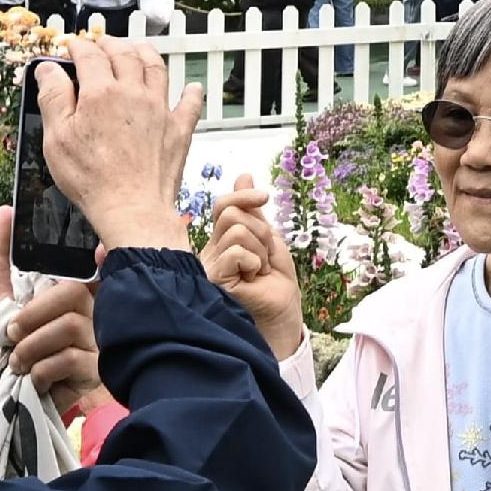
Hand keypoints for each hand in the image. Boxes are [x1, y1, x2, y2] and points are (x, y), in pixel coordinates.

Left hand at [0, 217, 108, 419]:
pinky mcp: (95, 371)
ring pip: (69, 326)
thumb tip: (5, 210)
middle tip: (13, 334)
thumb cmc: (2, 349)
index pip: (96, 266)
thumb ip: (3, 256)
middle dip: (33, 314)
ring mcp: (98, 342)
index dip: (103, 257)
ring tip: (18, 360)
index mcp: (75, 292)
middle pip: (73, 293)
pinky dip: (40, 369)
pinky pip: (70, 359)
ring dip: (31, 346)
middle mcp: (93, 313)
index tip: (101, 251)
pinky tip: (33, 378)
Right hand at [26, 37, 204, 252]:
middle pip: (124, 54)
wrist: (132, 207)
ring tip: (137, 48)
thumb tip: (48, 69)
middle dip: (110, 43)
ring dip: (145, 53)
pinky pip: (189, 104)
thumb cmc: (92, 178)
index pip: (89, 55)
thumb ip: (53, 97)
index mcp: (101, 92)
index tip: (70, 47)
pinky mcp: (179, 130)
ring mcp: (160, 109)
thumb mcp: (57, 137)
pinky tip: (190, 88)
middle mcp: (134, 93)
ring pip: (156, 68)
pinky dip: (189, 92)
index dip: (78, 46)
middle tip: (101, 43)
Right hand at [200, 175, 310, 366]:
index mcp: (221, 240)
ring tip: (258, 271)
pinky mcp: (213, 279)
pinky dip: (254, 262)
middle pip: (232, 214)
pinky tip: (253, 278)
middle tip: (264, 257)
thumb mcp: (268, 239)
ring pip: (237, 230)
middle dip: (261, 232)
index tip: (265, 197)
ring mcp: (209, 265)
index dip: (244, 196)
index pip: (223, 206)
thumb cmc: (275, 282)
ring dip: (260, 250)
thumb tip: (243, 175)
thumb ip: (253, 211)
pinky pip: (236, 251)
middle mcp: (210, 251)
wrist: (281, 315)